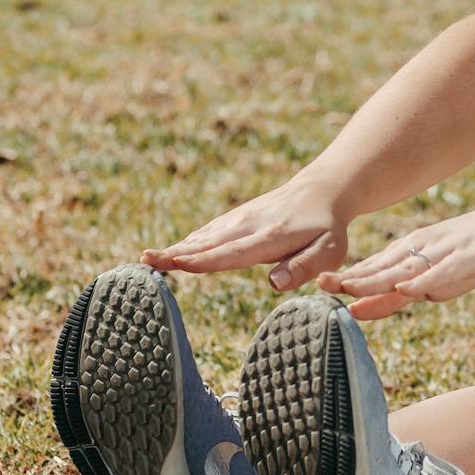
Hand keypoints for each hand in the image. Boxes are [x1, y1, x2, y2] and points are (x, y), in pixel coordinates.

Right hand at [142, 177, 349, 290]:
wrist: (322, 191)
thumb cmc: (327, 229)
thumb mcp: (329, 251)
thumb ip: (304, 267)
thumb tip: (274, 283)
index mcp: (271, 237)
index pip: (232, 253)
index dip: (204, 261)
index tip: (177, 264)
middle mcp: (249, 226)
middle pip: (208, 244)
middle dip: (176, 253)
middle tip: (145, 261)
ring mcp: (239, 220)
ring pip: (203, 237)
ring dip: (175, 248)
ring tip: (147, 259)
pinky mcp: (235, 219)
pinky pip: (207, 232)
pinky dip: (187, 242)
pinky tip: (171, 253)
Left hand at [317, 206, 474, 320]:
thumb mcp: (442, 271)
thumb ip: (418, 284)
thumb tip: (392, 298)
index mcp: (414, 252)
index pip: (377, 268)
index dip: (350, 279)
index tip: (321, 287)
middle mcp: (423, 249)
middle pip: (384, 267)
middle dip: (353, 279)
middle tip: (322, 286)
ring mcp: (445, 252)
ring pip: (406, 268)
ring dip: (378, 280)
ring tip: (352, 290)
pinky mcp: (469, 257)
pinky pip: (444, 270)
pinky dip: (424, 279)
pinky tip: (407, 288)